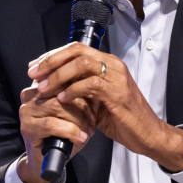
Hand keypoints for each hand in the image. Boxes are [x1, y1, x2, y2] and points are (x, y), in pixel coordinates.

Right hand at [17, 50, 96, 182]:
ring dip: (78, 118)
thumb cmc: (63, 134)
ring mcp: (27, 111)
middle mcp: (31, 94)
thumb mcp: (74, 110)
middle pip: (61, 89)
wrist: (47, 163)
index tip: (97, 97)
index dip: (83, 86)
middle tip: (94, 116)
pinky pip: (52, 123)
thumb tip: (97, 83)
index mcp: (42, 84)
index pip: (64, 77)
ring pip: (58, 105)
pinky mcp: (28, 127)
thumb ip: (80, 94)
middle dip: (82, 103)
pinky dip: (70, 130)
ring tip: (89, 128)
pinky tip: (80, 137)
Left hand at [29, 42, 182, 172]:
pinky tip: (62, 98)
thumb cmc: (123, 118)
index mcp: (107, 63)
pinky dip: (74, 90)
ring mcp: (117, 77)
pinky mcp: (118, 93)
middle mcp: (113, 64)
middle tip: (34, 73)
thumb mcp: (98, 100)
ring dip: (59, 75)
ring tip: (44, 87)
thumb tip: (54, 86)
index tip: (36, 66)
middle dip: (51, 61)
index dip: (53, 55)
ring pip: (83, 63)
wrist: (148, 134)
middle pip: (77, 50)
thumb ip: (81, 89)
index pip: (76, 48)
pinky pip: (91, 84)